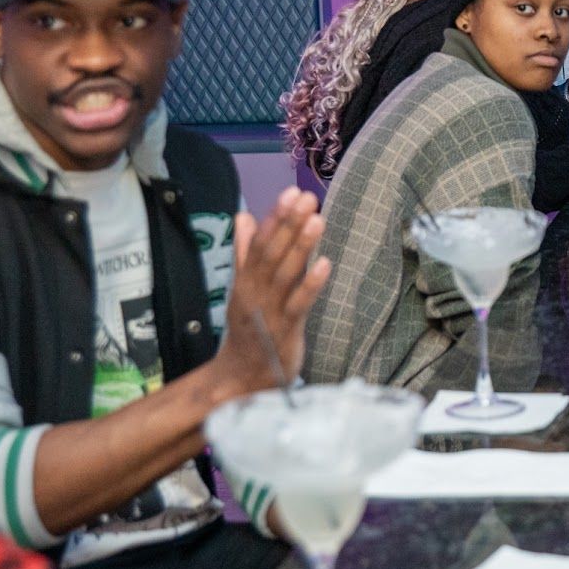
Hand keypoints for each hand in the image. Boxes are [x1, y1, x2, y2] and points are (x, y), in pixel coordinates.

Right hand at [211, 188, 330, 394]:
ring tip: (317, 220)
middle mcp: (254, 291)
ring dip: (301, 247)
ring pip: (285, 274)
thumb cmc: (250, 327)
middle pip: (272, 253)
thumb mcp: (244, 286)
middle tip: (307, 197)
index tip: (291, 192)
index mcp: (246, 279)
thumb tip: (243, 216)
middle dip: (289, 224)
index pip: (259, 242)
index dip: (276, 217)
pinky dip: (311, 284)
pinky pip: (298, 305)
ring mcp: (269, 311)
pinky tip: (325, 264)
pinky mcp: (285, 330)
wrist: (242, 376)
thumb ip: (245, 252)